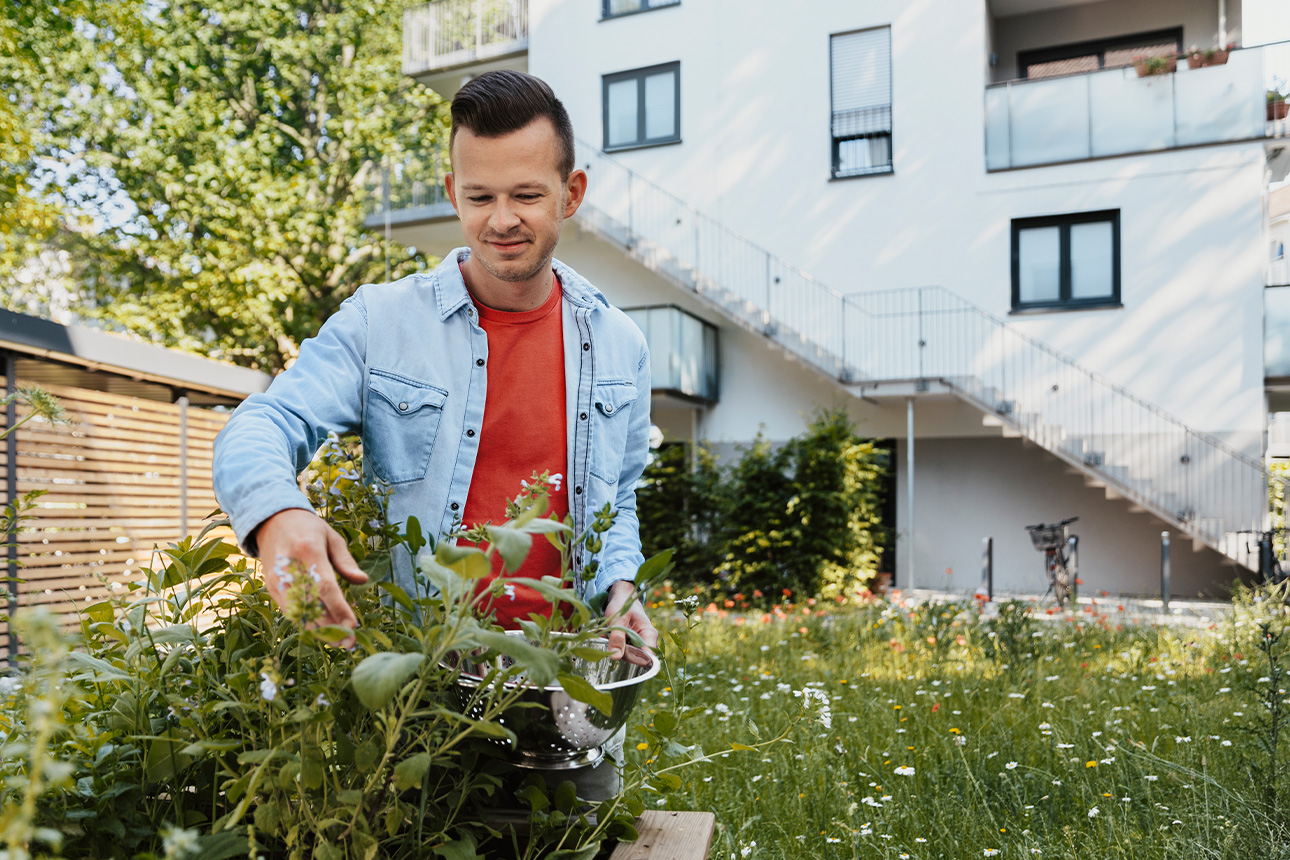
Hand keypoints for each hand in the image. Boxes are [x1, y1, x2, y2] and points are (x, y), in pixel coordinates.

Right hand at [253, 509, 367, 647]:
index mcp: (308, 551)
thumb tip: (363, 581)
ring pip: (298, 613)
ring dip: (318, 630)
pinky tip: (322, 631)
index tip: (354, 626)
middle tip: (350, 643)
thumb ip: (346, 561)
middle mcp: (289, 568)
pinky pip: (290, 610)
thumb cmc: (309, 529)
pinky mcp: (271, 587)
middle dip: (330, 628)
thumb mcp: (332, 537)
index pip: (325, 587)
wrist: (272, 521)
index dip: (339, 609)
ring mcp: (277, 580)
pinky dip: (306, 623)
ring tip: (339, 642)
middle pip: (310, 605)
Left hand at [604, 580, 657, 665]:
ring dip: (617, 649)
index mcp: (649, 634)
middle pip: (637, 658)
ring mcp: (641, 644)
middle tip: (610, 639)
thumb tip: (616, 656)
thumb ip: (617, 637)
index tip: (619, 652)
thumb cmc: (623, 605)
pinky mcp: (633, 645)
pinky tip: (610, 639)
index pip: (647, 657)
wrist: (623, 598)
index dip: (634, 658)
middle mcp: (648, 641)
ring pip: (630, 656)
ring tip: (609, 637)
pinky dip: (616, 647)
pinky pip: (625, 652)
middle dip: (622, 652)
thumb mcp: (618, 619)